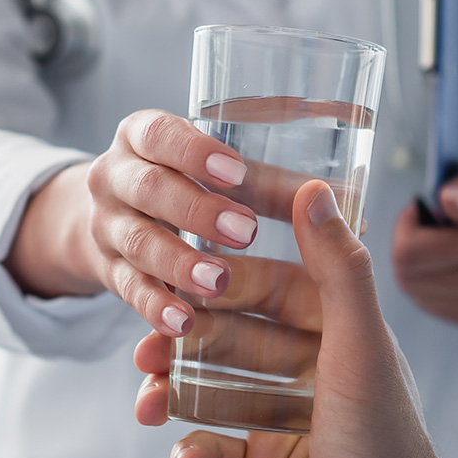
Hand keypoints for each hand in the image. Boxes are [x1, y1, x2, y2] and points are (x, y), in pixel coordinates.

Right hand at [5, 109, 304, 337]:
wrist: (121, 222)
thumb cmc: (191, 186)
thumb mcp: (221, 172)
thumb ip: (278, 185)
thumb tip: (350, 208)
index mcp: (143, 137)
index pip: (158, 134)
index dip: (192, 151)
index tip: (236, 172)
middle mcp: (116, 177)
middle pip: (147, 188)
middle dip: (195, 209)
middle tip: (244, 230)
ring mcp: (107, 227)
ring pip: (137, 242)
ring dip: (178, 262)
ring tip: (219, 281)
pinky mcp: (111, 274)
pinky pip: (129, 292)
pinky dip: (156, 307)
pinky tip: (184, 323)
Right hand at [137, 180, 457, 457]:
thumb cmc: (384, 441)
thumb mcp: (359, 344)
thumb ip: (337, 267)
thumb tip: (315, 186)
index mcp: (337, 336)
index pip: (271, 290)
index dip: (227, 279)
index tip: (183, 265)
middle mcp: (308, 376)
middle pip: (231, 340)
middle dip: (187, 337)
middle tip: (147, 338)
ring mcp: (279, 427)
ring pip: (209, 393)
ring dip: (173, 391)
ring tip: (146, 397)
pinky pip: (208, 452)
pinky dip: (190, 452)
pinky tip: (184, 457)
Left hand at [393, 155, 457, 330]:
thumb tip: (451, 203)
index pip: (411, 253)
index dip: (405, 228)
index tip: (420, 209)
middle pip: (409, 277)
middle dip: (408, 248)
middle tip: (428, 226)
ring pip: (418, 294)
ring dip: (418, 268)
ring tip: (440, 244)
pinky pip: (434, 307)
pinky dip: (431, 286)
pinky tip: (448, 265)